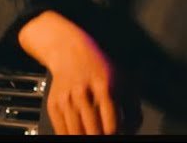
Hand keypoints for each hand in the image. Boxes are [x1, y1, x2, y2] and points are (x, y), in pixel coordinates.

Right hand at [18, 11, 134, 134]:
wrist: (70, 52)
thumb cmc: (101, 68)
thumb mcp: (124, 81)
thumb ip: (133, 108)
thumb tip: (131, 131)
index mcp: (104, 87)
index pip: (111, 125)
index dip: (117, 135)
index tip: (119, 134)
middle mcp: (83, 94)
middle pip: (93, 132)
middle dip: (101, 138)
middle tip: (107, 135)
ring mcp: (66, 101)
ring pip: (76, 134)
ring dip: (86, 138)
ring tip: (94, 133)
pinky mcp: (53, 106)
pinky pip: (61, 131)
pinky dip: (71, 135)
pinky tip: (81, 133)